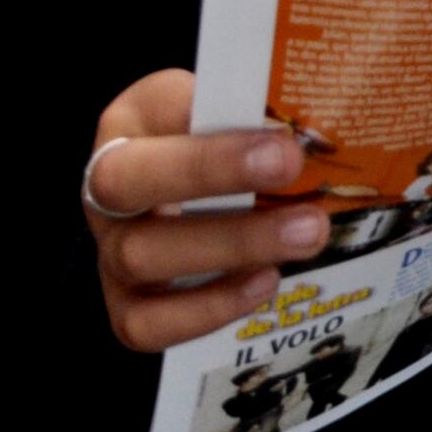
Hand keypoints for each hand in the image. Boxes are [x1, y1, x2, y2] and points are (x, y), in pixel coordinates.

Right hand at [82, 71, 318, 351]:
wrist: (205, 195)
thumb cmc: (232, 143)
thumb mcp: (244, 109)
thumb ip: (268, 108)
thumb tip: (326, 119)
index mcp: (135, 120)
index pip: (155, 110)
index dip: (210, 120)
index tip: (280, 136)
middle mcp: (105, 187)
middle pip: (125, 181)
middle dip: (210, 172)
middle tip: (291, 167)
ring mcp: (110, 250)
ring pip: (139, 255)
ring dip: (233, 245)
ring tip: (308, 234)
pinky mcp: (125, 306)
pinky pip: (146, 323)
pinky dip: (208, 308)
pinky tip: (266, 282)